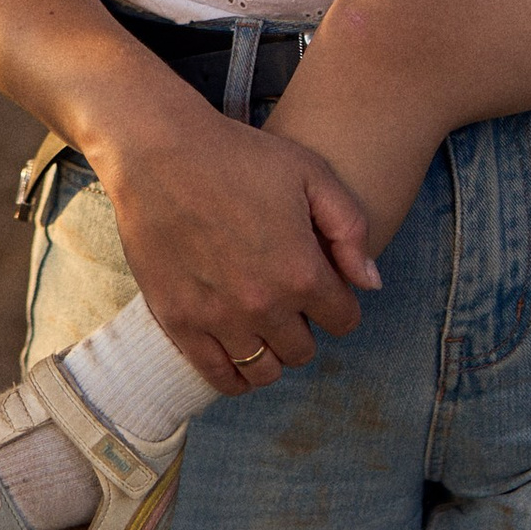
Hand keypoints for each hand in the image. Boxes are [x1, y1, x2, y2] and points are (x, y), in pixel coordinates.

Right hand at [96, 97, 375, 394]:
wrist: (159, 152)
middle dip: (305, 328)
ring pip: (263, 372)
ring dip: (272, 354)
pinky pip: (217, 377)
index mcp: (300, 272)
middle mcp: (262, 306)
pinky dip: (235, 376)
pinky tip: (238, 353)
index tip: (324, 287)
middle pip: (303, 351)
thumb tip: (371, 284)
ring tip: (263, 326)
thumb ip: (351, 230)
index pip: (343, 320)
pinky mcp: (178, 322)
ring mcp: (218, 319)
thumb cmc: (239, 156)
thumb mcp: (311, 174)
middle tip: (289, 301)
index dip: (339, 303)